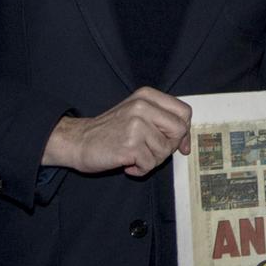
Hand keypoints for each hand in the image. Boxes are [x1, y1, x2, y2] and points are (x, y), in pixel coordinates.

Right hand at [42, 88, 191, 177]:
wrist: (79, 141)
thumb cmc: (111, 131)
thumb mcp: (137, 115)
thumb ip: (163, 122)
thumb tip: (186, 144)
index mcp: (147, 96)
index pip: (184, 112)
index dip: (183, 131)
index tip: (177, 144)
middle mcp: (143, 106)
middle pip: (179, 130)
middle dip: (168, 146)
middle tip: (150, 150)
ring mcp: (136, 125)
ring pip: (165, 151)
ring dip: (151, 160)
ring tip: (133, 155)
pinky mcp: (130, 145)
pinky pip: (150, 164)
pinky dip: (140, 169)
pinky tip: (127, 163)